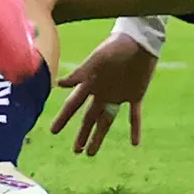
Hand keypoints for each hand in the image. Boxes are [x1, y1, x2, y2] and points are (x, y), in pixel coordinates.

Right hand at [49, 34, 155, 156]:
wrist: (140, 40)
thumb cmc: (116, 46)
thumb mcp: (97, 59)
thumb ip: (80, 73)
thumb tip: (59, 84)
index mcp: (90, 83)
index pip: (73, 105)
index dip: (63, 118)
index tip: (53, 131)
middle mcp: (101, 92)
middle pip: (89, 118)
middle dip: (82, 134)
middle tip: (76, 151)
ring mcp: (118, 95)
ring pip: (107, 120)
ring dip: (99, 136)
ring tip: (91, 153)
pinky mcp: (135, 95)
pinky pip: (134, 115)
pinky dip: (135, 128)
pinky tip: (135, 143)